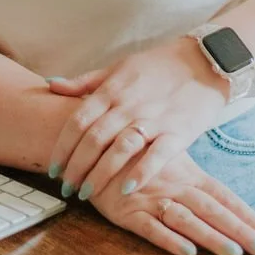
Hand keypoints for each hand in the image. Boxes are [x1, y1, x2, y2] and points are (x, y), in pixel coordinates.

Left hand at [47, 38, 227, 199]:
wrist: (203, 60)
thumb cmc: (158, 66)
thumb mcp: (118, 67)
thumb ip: (85, 81)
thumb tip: (51, 84)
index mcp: (111, 90)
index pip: (77, 122)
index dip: (62, 148)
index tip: (53, 169)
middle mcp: (128, 105)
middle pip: (94, 140)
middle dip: (75, 168)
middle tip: (66, 189)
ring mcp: (153, 118)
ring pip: (119, 149)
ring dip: (100, 175)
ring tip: (87, 194)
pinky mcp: (177, 131)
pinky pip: (156, 155)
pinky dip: (141, 173)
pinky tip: (126, 190)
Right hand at [89, 150, 254, 254]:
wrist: (89, 140)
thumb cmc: (132, 151)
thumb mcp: (166, 158)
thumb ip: (190, 177)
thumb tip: (219, 197)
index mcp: (186, 174)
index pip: (224, 196)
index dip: (247, 216)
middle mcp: (173, 186)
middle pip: (212, 209)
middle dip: (240, 230)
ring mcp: (149, 198)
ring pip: (186, 219)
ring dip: (211, 236)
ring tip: (234, 253)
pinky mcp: (125, 211)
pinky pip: (150, 227)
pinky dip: (168, 238)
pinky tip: (186, 250)